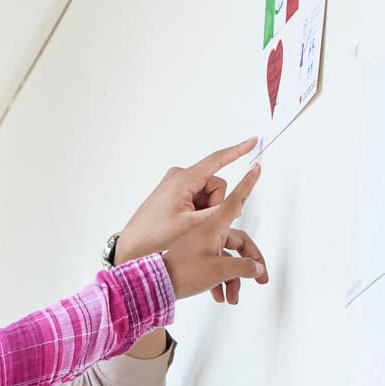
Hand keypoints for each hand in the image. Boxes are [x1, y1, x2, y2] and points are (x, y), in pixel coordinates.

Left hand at [116, 139, 267, 303]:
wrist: (132, 244)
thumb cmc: (153, 234)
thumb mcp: (190, 225)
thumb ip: (216, 212)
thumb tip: (235, 205)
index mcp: (184, 179)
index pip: (217, 160)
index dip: (237, 151)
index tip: (252, 141)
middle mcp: (180, 176)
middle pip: (215, 184)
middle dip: (213, 204)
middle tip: (198, 222)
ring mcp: (177, 183)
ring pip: (208, 193)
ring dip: (205, 209)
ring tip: (189, 224)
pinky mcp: (175, 191)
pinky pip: (198, 196)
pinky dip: (198, 209)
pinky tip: (186, 221)